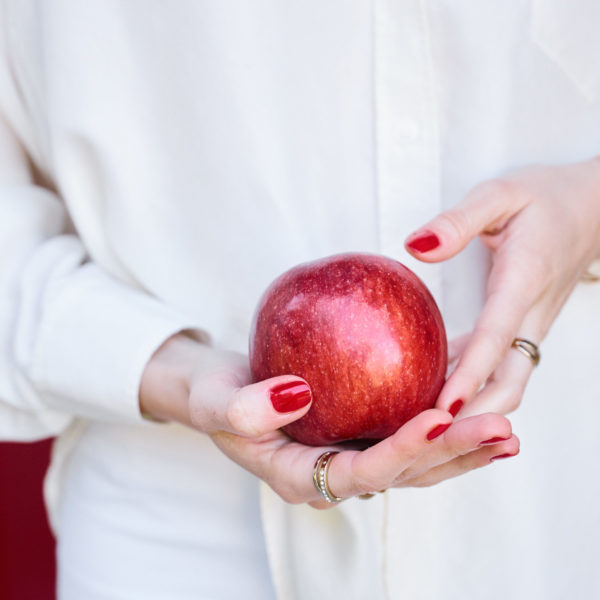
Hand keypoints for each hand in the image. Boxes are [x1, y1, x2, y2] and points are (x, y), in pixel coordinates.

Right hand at [140, 334, 517, 507]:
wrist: (220, 388)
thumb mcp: (213, 402)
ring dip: (461, 448)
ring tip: (506, 434)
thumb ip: (243, 408)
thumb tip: (296, 394)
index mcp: (301, 476)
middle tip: (500, 431)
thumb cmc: (213, 396)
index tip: (436, 416)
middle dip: (452, 454)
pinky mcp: (360, 430)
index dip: (401, 451)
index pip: (361, 473)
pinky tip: (475, 405)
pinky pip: (407, 431)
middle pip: (403, 472)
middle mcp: (335, 474)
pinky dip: (444, 423)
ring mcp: (351, 454)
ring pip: (415, 461)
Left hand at [405, 158, 599, 417]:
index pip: (495, 338)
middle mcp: (532, 314)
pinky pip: (502, 367)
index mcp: (524, 281)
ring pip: (508, 381)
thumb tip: (417, 246)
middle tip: (430, 438)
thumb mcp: (499, 194)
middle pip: (508, 380)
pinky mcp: (525, 327)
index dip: (470, 375)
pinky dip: (475, 385)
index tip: (444, 408)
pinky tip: (440, 390)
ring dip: (477, 408)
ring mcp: (532, 325)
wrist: (594, 206)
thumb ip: (458, 221)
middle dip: (476, 415)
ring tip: (430, 428)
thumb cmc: (545, 197)